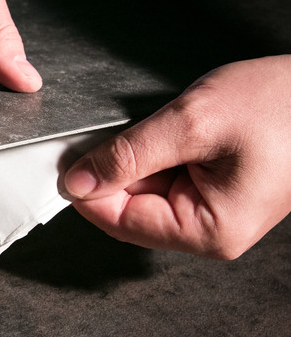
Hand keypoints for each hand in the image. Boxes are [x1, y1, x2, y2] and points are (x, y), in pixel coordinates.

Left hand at [64, 55, 290, 258]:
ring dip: (134, 159)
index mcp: (208, 231)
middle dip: (113, 170)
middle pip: (128, 209)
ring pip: (142, 192)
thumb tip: (80, 181)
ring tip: (164, 126)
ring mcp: (210, 212)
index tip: (66, 158)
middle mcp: (208, 231)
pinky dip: (153, 153)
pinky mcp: (211, 191)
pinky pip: (162, 178)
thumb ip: (128, 155)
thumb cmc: (281, 105)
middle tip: (115, 130)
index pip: (119, 222)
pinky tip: (171, 131)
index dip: (88, 190)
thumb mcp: (192, 123)